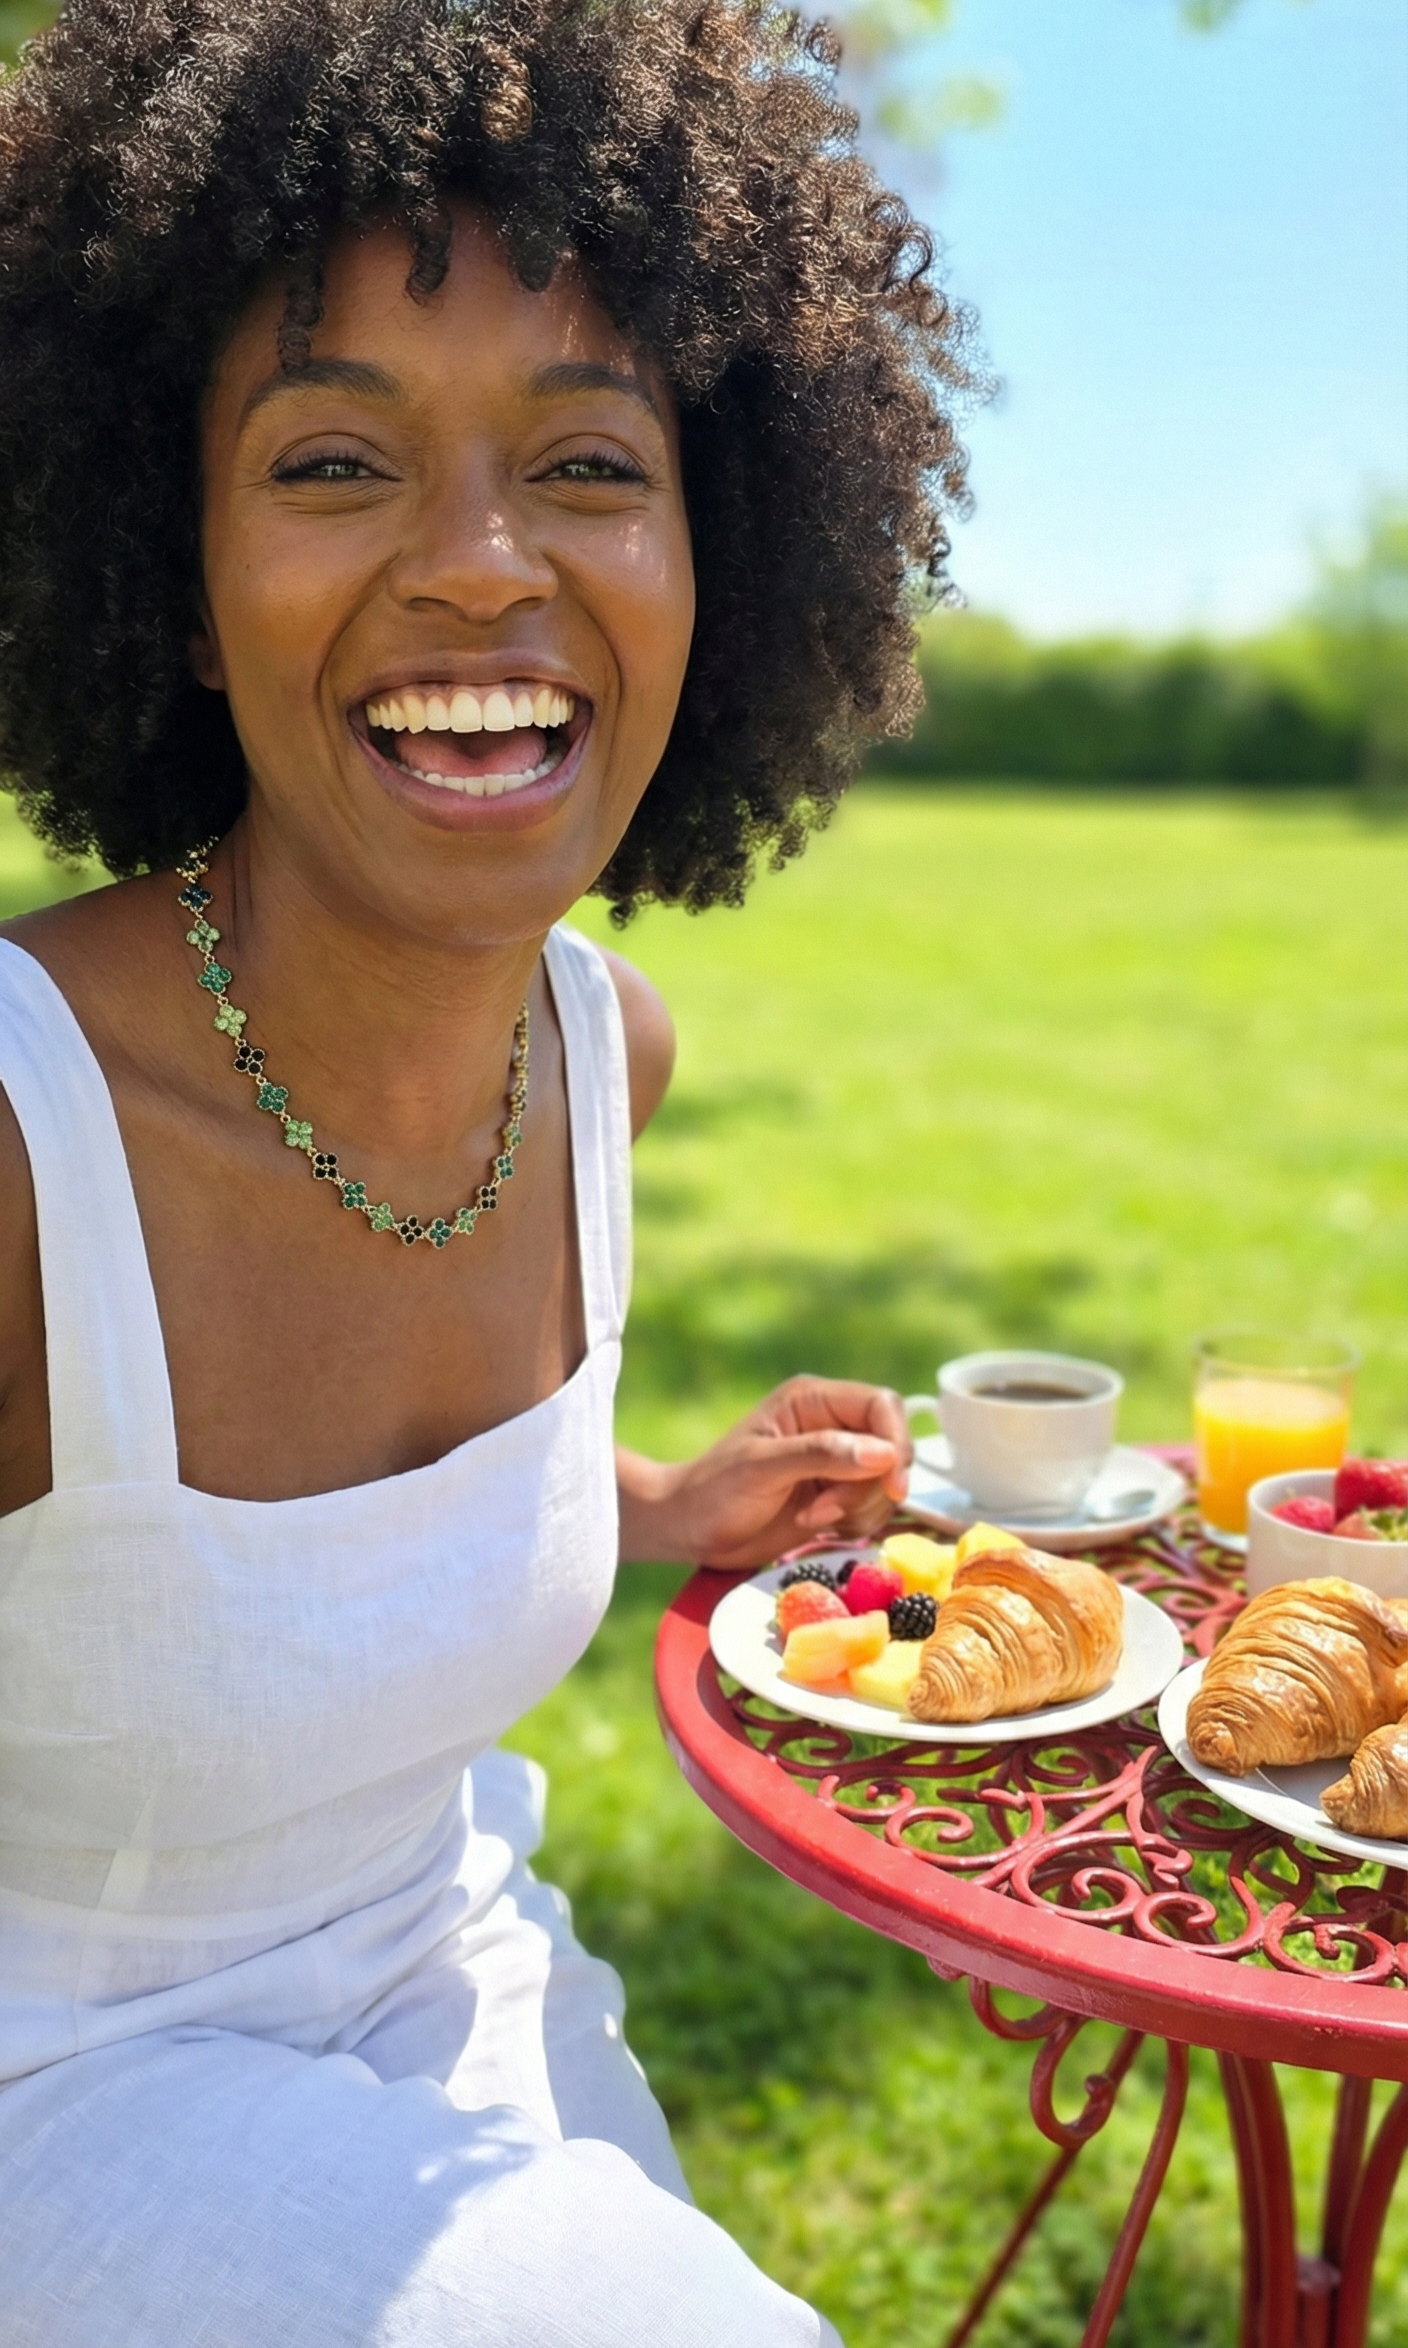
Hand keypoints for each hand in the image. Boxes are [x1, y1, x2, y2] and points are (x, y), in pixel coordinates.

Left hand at [617, 1375, 911, 1570]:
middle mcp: (832, 1426)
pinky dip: (857, 1524)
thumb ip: (821, 1455)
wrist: (689, 1529)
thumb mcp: (762, 1468)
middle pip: (892, 1448)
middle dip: (871, 1486)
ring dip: (860, 1509)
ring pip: (886, 1483)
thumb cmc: (714, 1491)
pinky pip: (873, 1508)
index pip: (883, 1406)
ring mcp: (837, 1463)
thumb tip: (883, 1453)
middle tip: (827, 1511)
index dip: (896, 1443)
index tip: (891, 1486)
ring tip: (812, 1519)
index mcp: (814, 1400)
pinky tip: (817, 1526)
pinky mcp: (837, 1496)